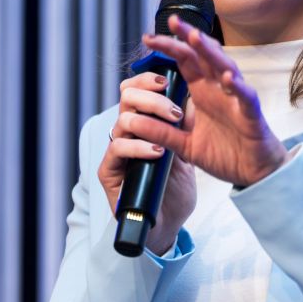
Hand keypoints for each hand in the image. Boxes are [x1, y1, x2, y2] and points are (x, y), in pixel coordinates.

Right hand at [97, 70, 198, 254]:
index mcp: (141, 122)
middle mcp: (125, 132)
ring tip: (172, 128)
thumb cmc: (174, 186)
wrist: (168, 222)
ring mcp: (115, 151)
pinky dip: (139, 146)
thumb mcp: (185, 147)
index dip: (147, 79)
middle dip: (151, 96)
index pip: (135, 88)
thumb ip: (184, 122)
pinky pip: (118, 148)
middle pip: (125, 96)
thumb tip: (194, 89)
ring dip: (150, 118)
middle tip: (174, 109)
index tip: (168, 80)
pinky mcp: (109, 171)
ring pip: (122, 119)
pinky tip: (158, 151)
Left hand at [130, 16, 290, 188]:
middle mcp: (219, 89)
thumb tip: (131, 123)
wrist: (254, 172)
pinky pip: (245, 97)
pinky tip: (228, 78)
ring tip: (196, 37)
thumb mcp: (185, 145)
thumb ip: (162, 133)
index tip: (147, 37)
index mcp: (203, 92)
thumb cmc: (225, 153)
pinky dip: (238, 87)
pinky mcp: (251, 115)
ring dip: (211, 52)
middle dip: (188, 37)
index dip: (169, 47)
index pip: (184, 62)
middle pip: (203, 56)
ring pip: (225, 68)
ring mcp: (236, 99)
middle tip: (170, 22)